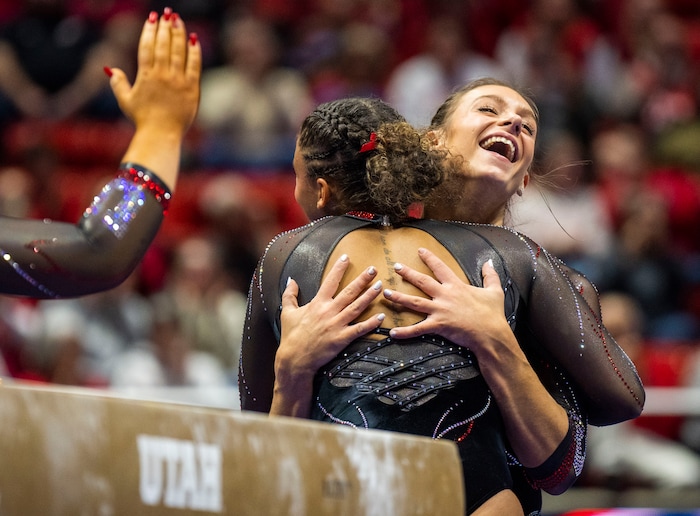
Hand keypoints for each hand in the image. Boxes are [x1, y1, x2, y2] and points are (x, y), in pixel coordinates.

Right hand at [108, 9, 200, 135]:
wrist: (161, 134)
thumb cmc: (142, 119)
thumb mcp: (126, 101)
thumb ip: (118, 83)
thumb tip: (110, 69)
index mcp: (145, 76)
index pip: (147, 47)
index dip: (149, 30)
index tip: (152, 18)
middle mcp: (162, 75)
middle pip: (163, 45)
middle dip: (165, 27)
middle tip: (166, 14)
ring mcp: (178, 81)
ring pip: (178, 52)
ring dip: (179, 33)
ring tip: (178, 20)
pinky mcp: (192, 89)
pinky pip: (194, 65)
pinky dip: (194, 51)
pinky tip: (194, 39)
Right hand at [276, 254, 384, 376]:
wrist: (295, 359)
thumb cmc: (291, 336)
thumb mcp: (287, 312)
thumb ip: (289, 295)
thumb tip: (291, 280)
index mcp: (317, 303)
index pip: (330, 281)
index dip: (339, 268)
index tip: (347, 257)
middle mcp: (329, 311)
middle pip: (349, 292)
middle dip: (362, 279)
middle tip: (373, 269)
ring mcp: (336, 325)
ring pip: (357, 307)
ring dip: (370, 296)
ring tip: (380, 286)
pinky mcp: (342, 338)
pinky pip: (359, 329)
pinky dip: (371, 324)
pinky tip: (381, 317)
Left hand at [384, 247, 508, 349]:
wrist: (491, 334)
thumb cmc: (493, 314)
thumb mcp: (494, 291)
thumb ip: (490, 275)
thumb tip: (489, 262)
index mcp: (456, 286)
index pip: (440, 268)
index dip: (430, 258)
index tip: (420, 250)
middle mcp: (445, 295)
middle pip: (422, 281)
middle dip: (408, 273)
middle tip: (396, 266)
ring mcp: (440, 310)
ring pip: (414, 302)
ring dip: (399, 298)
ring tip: (385, 294)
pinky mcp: (438, 325)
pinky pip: (418, 329)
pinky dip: (405, 332)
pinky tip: (392, 332)